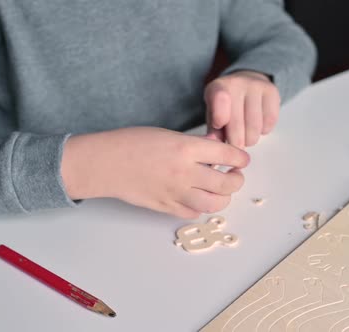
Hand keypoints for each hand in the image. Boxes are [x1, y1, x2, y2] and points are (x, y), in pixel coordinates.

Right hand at [61, 127, 249, 218]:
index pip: (227, 155)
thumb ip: (195, 144)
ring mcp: (175, 193)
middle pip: (226, 184)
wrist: (106, 163)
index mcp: (186, 148)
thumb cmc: (132, 143)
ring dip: (223, 197)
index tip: (242, 159)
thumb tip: (218, 149)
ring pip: (214, 204)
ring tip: (220, 190)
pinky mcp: (166, 207)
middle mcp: (184, 172)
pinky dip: (201, 206)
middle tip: (235, 176)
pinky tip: (198, 197)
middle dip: (237, 180)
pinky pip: (194, 213)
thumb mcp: (168, 134)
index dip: (240, 158)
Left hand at [204, 70, 280, 147]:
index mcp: (218, 87)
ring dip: (250, 139)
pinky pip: (269, 122)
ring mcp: (257, 86)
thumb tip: (217, 145)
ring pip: (255, 127)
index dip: (220, 115)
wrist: (246, 83)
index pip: (219, 99)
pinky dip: (263, 131)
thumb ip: (213, 131)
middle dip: (235, 142)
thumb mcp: (213, 114)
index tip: (219, 126)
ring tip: (245, 135)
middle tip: (234, 147)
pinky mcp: (272, 91)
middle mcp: (238, 83)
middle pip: (238, 123)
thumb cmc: (226, 105)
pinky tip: (258, 126)